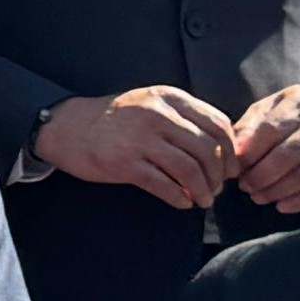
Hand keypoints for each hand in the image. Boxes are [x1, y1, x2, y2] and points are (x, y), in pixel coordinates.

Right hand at [36, 85, 238, 207]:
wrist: (68, 127)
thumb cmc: (115, 119)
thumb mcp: (151, 103)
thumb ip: (183, 117)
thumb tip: (221, 147)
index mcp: (169, 97)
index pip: (217, 124)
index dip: (231, 151)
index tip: (231, 168)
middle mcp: (157, 115)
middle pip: (207, 149)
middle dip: (219, 175)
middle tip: (217, 189)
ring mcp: (140, 139)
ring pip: (189, 170)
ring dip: (202, 190)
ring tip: (203, 200)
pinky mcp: (124, 164)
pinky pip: (163, 185)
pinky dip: (179, 198)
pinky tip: (182, 202)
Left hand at [232, 85, 299, 213]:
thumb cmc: (296, 110)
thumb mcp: (271, 106)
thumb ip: (250, 125)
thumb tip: (234, 149)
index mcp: (296, 108)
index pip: (269, 131)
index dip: (249, 154)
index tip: (235, 168)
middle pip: (284, 157)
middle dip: (260, 176)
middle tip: (245, 186)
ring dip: (276, 191)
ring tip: (258, 197)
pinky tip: (281, 206)